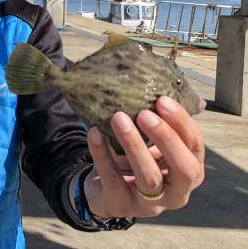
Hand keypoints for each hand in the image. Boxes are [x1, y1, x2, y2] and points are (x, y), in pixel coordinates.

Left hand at [83, 96, 204, 218]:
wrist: (103, 189)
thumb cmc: (134, 160)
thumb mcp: (150, 144)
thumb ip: (159, 122)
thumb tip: (168, 87)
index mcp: (189, 171)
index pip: (195, 147)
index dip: (182, 123)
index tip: (162, 100)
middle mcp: (176, 192)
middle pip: (184, 169)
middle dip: (167, 139)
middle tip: (145, 114)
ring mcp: (150, 204)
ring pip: (148, 177)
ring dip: (134, 145)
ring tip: (118, 118)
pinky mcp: (121, 204)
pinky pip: (112, 178)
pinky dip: (102, 154)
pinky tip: (95, 133)